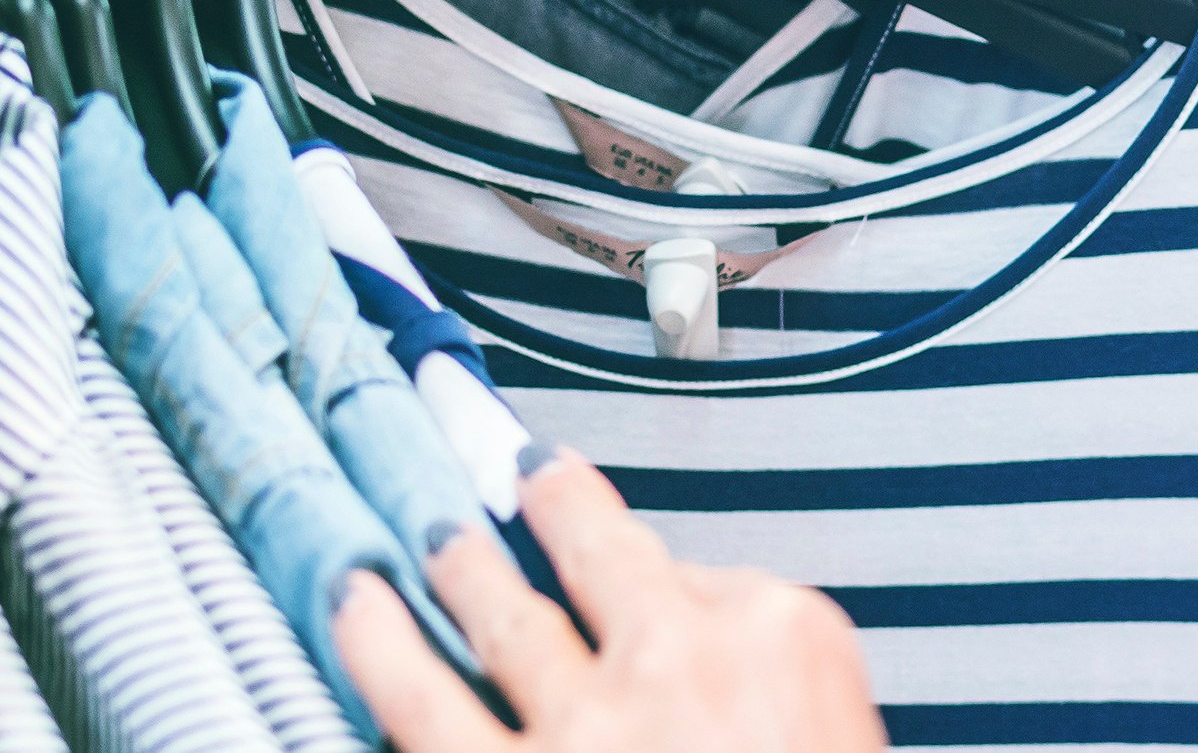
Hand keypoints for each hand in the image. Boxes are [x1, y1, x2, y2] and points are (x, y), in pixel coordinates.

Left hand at [332, 446, 886, 752]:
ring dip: (455, 559)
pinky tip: (355, 609)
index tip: (641, 562)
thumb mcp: (842, 735)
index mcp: (785, 638)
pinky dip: (378, 647)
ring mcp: (582, 722)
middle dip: (551, 503)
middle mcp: (677, 657)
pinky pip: (419, 701)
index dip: (669, 582)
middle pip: (598, 556)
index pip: (714, 579)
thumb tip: (710, 679)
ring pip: (497, 610)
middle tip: (519, 472)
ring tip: (423, 527)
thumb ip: (774, 693)